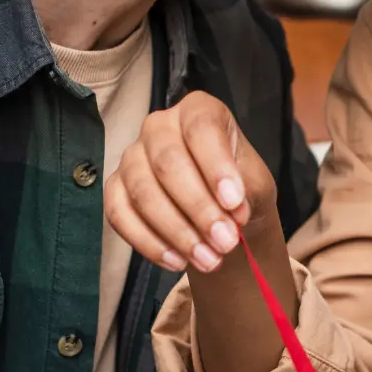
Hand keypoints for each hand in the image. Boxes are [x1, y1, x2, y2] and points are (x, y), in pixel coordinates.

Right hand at [107, 91, 276, 272]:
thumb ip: (246, 191)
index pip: (201, 129)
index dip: (216, 166)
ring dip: (177, 231)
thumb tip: (231, 211)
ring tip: (209, 260)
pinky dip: (149, 242)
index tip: (234, 203)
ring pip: (143, 191)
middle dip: (199, 208)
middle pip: (168, 162)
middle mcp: (159, 126)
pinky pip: (120, 214)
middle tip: (226, 242)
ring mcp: (132, 156)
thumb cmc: (239, 186)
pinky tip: (177, 261)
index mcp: (198, 110)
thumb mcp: (255, 183)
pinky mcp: (115, 188)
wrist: (222, 211)